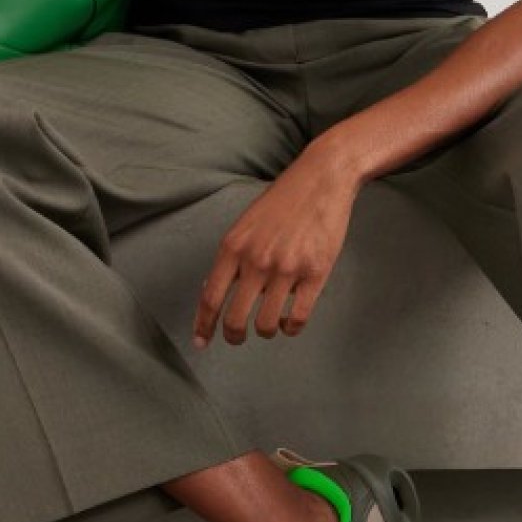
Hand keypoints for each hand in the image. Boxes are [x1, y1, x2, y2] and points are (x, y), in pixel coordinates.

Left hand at [192, 139, 361, 348]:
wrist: (321, 179)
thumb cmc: (283, 201)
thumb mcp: (246, 225)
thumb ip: (232, 257)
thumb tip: (215, 291)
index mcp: (234, 247)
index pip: (211, 297)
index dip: (203, 325)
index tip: (201, 342)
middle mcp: (257, 261)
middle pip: (235, 318)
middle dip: (233, 336)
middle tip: (237, 338)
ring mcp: (286, 269)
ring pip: (267, 324)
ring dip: (266, 331)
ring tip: (269, 325)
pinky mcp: (315, 274)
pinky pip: (298, 318)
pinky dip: (291, 328)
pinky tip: (290, 322)